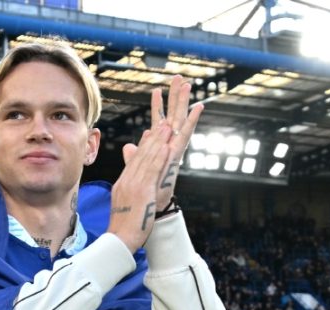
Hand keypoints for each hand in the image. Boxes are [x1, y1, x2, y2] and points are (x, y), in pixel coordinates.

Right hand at [108, 123, 172, 252]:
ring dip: (158, 142)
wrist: (120, 239)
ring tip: (168, 128)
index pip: (134, 160)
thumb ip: (129, 191)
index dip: (144, 145)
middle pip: (141, 155)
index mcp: (123, 184)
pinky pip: (152, 171)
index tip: (152, 133)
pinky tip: (166, 147)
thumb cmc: (124, 228)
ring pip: (147, 159)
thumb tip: (132, 184)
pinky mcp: (142, 191)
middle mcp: (127, 181)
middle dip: (153, 138)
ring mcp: (134, 185)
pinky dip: (159, 158)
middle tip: (163, 124)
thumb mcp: (125, 205)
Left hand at [133, 76, 204, 213]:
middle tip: (178, 77)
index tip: (158, 89)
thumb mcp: (136, 171)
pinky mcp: (178, 156)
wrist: (148, 211)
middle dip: (174, 97)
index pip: (157, 122)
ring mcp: (173, 150)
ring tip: (187, 83)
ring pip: (180, 120)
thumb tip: (131, 145)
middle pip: (171, 116)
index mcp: (158, 148)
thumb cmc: (144, 195)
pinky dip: (192, 120)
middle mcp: (167, 147)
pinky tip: (198, 106)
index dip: (158, 106)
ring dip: (184, 102)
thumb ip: (135, 156)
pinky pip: (186, 134)